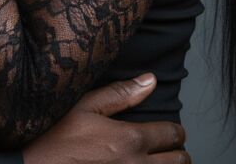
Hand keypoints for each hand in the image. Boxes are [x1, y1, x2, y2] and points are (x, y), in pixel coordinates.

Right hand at [22, 74, 188, 163]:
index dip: (175, 130)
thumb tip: (150, 80)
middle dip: (177, 151)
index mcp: (129, 140)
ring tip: (160, 162)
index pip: (171, 135)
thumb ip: (120, 94)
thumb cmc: (55, 136)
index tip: (170, 130)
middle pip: (179, 161)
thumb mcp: (84, 106)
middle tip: (168, 147)